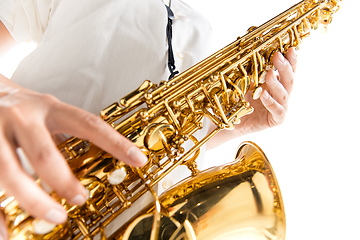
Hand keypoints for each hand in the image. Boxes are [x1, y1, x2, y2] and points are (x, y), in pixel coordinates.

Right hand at [0, 81, 147, 238]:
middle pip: (44, 154)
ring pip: (9, 172)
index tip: (139, 160)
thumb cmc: (22, 108)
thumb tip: (93, 163)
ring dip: (34, 200)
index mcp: (49, 108)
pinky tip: (6, 234)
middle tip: (81, 198)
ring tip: (56, 216)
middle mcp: (22, 117)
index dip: (116, 142)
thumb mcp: (47, 111)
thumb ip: (65, 134)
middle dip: (63, 181)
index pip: (88, 124)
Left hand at [237, 47, 297, 133]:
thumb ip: (251, 72)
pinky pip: (278, 111)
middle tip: (278, 56)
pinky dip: (271, 102)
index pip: (287, 70)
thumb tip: (251, 53)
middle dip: (285, 67)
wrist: (231, 122)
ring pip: (284, 95)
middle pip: (289, 80)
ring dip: (277, 83)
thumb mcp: (244, 83)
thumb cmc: (240, 102)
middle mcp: (281, 95)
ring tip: (269, 73)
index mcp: (276, 84)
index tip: (289, 48)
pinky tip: (264, 95)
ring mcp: (280, 108)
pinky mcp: (276, 120)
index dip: (291, 60)